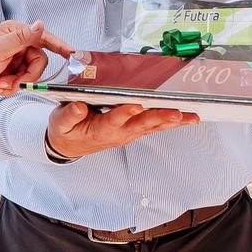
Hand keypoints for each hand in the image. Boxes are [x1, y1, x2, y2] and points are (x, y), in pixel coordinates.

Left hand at [0, 20, 73, 100]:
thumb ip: (22, 38)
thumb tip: (41, 24)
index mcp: (14, 32)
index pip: (43, 37)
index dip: (59, 46)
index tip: (73, 54)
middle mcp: (15, 43)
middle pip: (38, 61)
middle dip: (27, 75)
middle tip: (14, 82)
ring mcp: (13, 58)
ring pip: (31, 74)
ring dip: (16, 83)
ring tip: (0, 85)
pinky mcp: (9, 72)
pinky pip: (21, 82)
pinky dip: (11, 87)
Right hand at [46, 101, 198, 159]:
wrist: (70, 146)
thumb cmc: (67, 131)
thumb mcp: (60, 123)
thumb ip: (68, 115)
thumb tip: (79, 106)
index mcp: (100, 129)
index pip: (114, 120)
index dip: (125, 113)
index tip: (136, 105)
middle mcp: (119, 133)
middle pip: (142, 124)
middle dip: (160, 118)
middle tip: (176, 114)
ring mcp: (128, 133)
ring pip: (153, 127)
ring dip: (172, 122)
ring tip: (191, 117)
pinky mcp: (134, 131)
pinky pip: (155, 127)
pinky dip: (172, 123)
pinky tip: (187, 118)